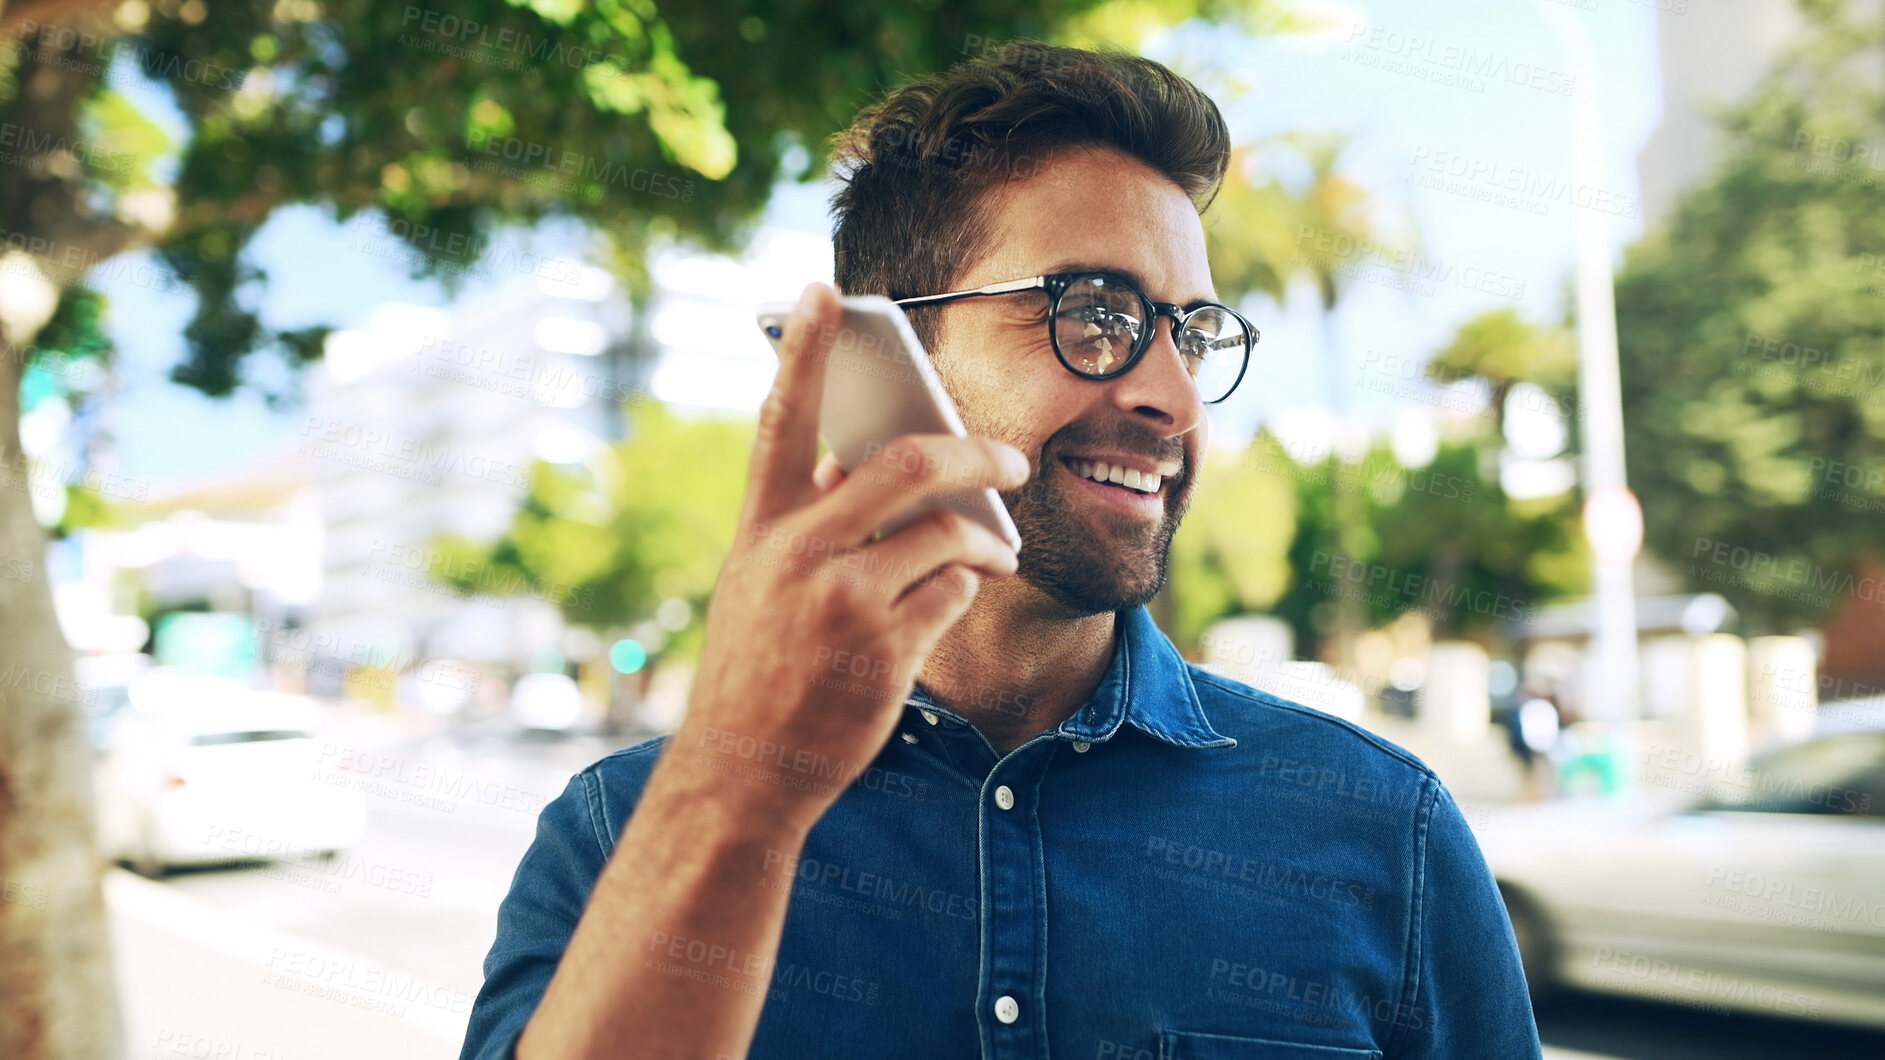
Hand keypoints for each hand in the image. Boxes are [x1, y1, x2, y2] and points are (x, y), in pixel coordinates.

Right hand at [663, 283, 1028, 829]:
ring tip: (998, 545)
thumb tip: (860, 461)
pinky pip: (954, 591)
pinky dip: (967, 586)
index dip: (804, 352)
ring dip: (983, 535)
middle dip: (972, 452)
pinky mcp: (883, 650)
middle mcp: (798, 554)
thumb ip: (805, 522)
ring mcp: (841, 602)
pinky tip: (960, 596)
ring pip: (944, 530)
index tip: (826, 292)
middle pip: (904, 464)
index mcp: (761, 528)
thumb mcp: (759, 584)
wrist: (741, 771)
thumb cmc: (757, 667)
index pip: (781, 420)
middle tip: (1010, 460)